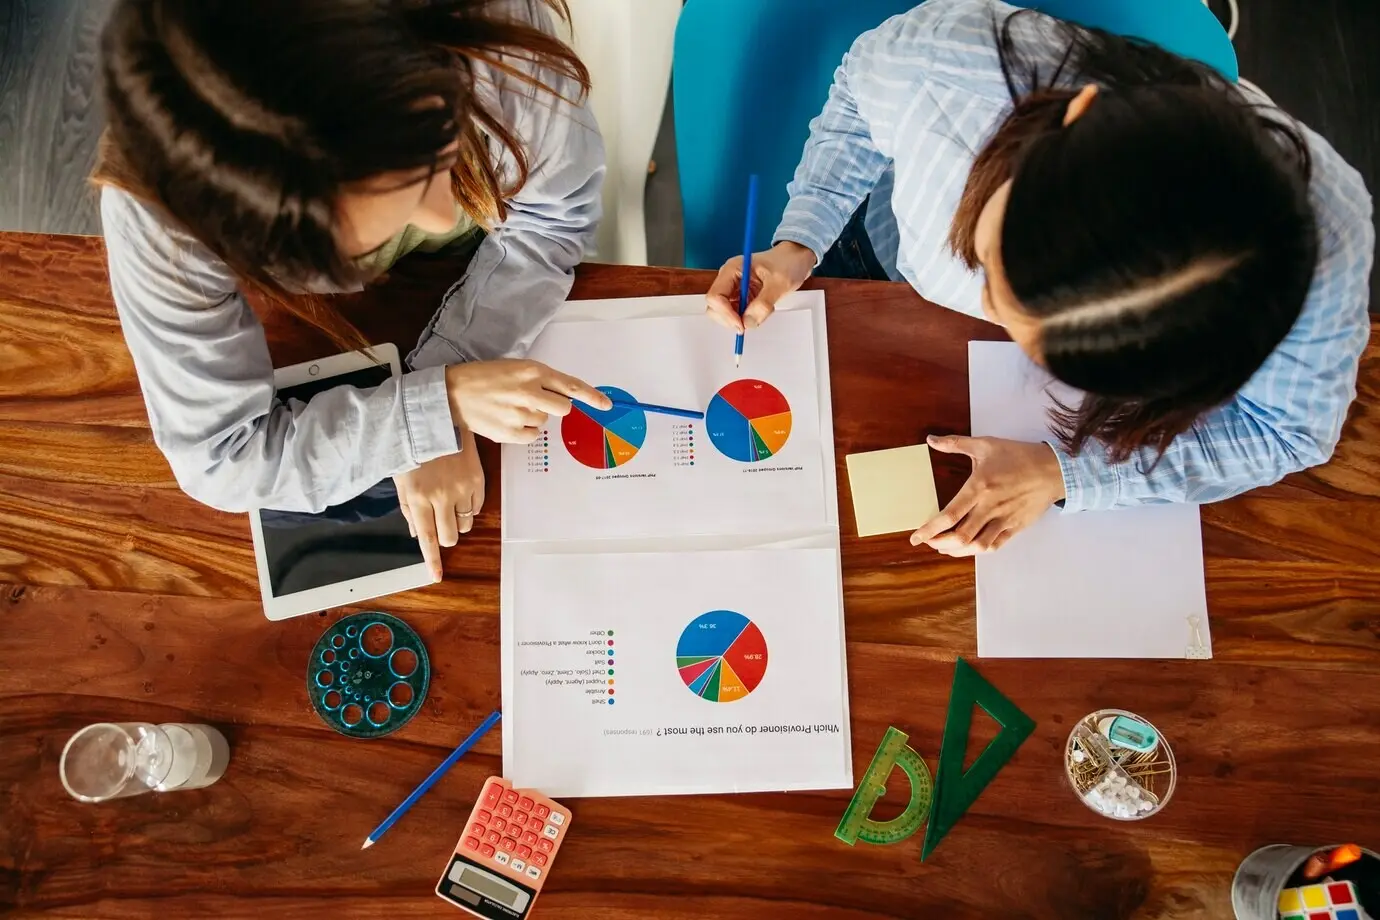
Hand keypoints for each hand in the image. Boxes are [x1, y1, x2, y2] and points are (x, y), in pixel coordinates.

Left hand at [393, 428, 485, 580]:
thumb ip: (408, 508)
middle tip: (440, 522)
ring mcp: (462, 488)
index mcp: (418, 498)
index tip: (436, 576)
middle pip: (450, 536)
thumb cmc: (413, 447)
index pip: (427, 538)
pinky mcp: (477, 479)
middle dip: (446, 535)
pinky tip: (460, 491)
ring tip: (449, 501)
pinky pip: (477, 506)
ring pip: (466, 523)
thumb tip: (417, 534)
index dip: (432, 560)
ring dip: (457, 519)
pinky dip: (469, 506)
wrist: (435, 417)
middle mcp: (441, 496)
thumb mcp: (401, 478)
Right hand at [445, 359, 609, 443]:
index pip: (570, 385)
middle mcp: (529, 391)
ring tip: (510, 408)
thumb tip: (564, 397)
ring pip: (545, 422)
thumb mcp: (514, 368)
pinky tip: (508, 420)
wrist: (452, 393)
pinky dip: (524, 431)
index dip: (591, 397)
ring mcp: (520, 413)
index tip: (606, 406)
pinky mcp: (510, 432)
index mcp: (532, 371)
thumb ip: (540, 380)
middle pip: (563, 409)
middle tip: (534, 402)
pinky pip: (532, 436)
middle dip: (554, 407)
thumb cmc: (485, 378)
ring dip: (534, 417)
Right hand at [705, 241, 816, 331]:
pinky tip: (762, 310)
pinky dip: (748, 318)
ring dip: (741, 319)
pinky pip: (737, 315)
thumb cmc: (787, 262)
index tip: (741, 324)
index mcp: (732, 269)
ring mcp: (734, 289)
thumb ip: (763, 303)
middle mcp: (729, 279)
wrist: (795, 259)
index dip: (725, 314)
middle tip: (751, 322)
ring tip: (762, 310)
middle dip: (731, 319)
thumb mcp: (779, 283)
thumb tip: (748, 322)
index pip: (715, 296)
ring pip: (724, 314)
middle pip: (714, 308)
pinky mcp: (741, 298)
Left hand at [909, 435, 1065, 555]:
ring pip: (977, 546)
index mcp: (979, 488)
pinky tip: (969, 547)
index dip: (930, 530)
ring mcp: (1004, 520)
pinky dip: (978, 550)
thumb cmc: (1018, 456)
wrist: (1053, 469)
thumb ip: (955, 444)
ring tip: (945, 547)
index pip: (949, 515)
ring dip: (958, 551)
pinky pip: (995, 546)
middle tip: (929, 542)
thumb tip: (931, 440)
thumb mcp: (985, 444)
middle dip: (940, 543)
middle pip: (961, 536)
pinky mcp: (1015, 527)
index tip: (916, 537)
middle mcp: (989, 508)